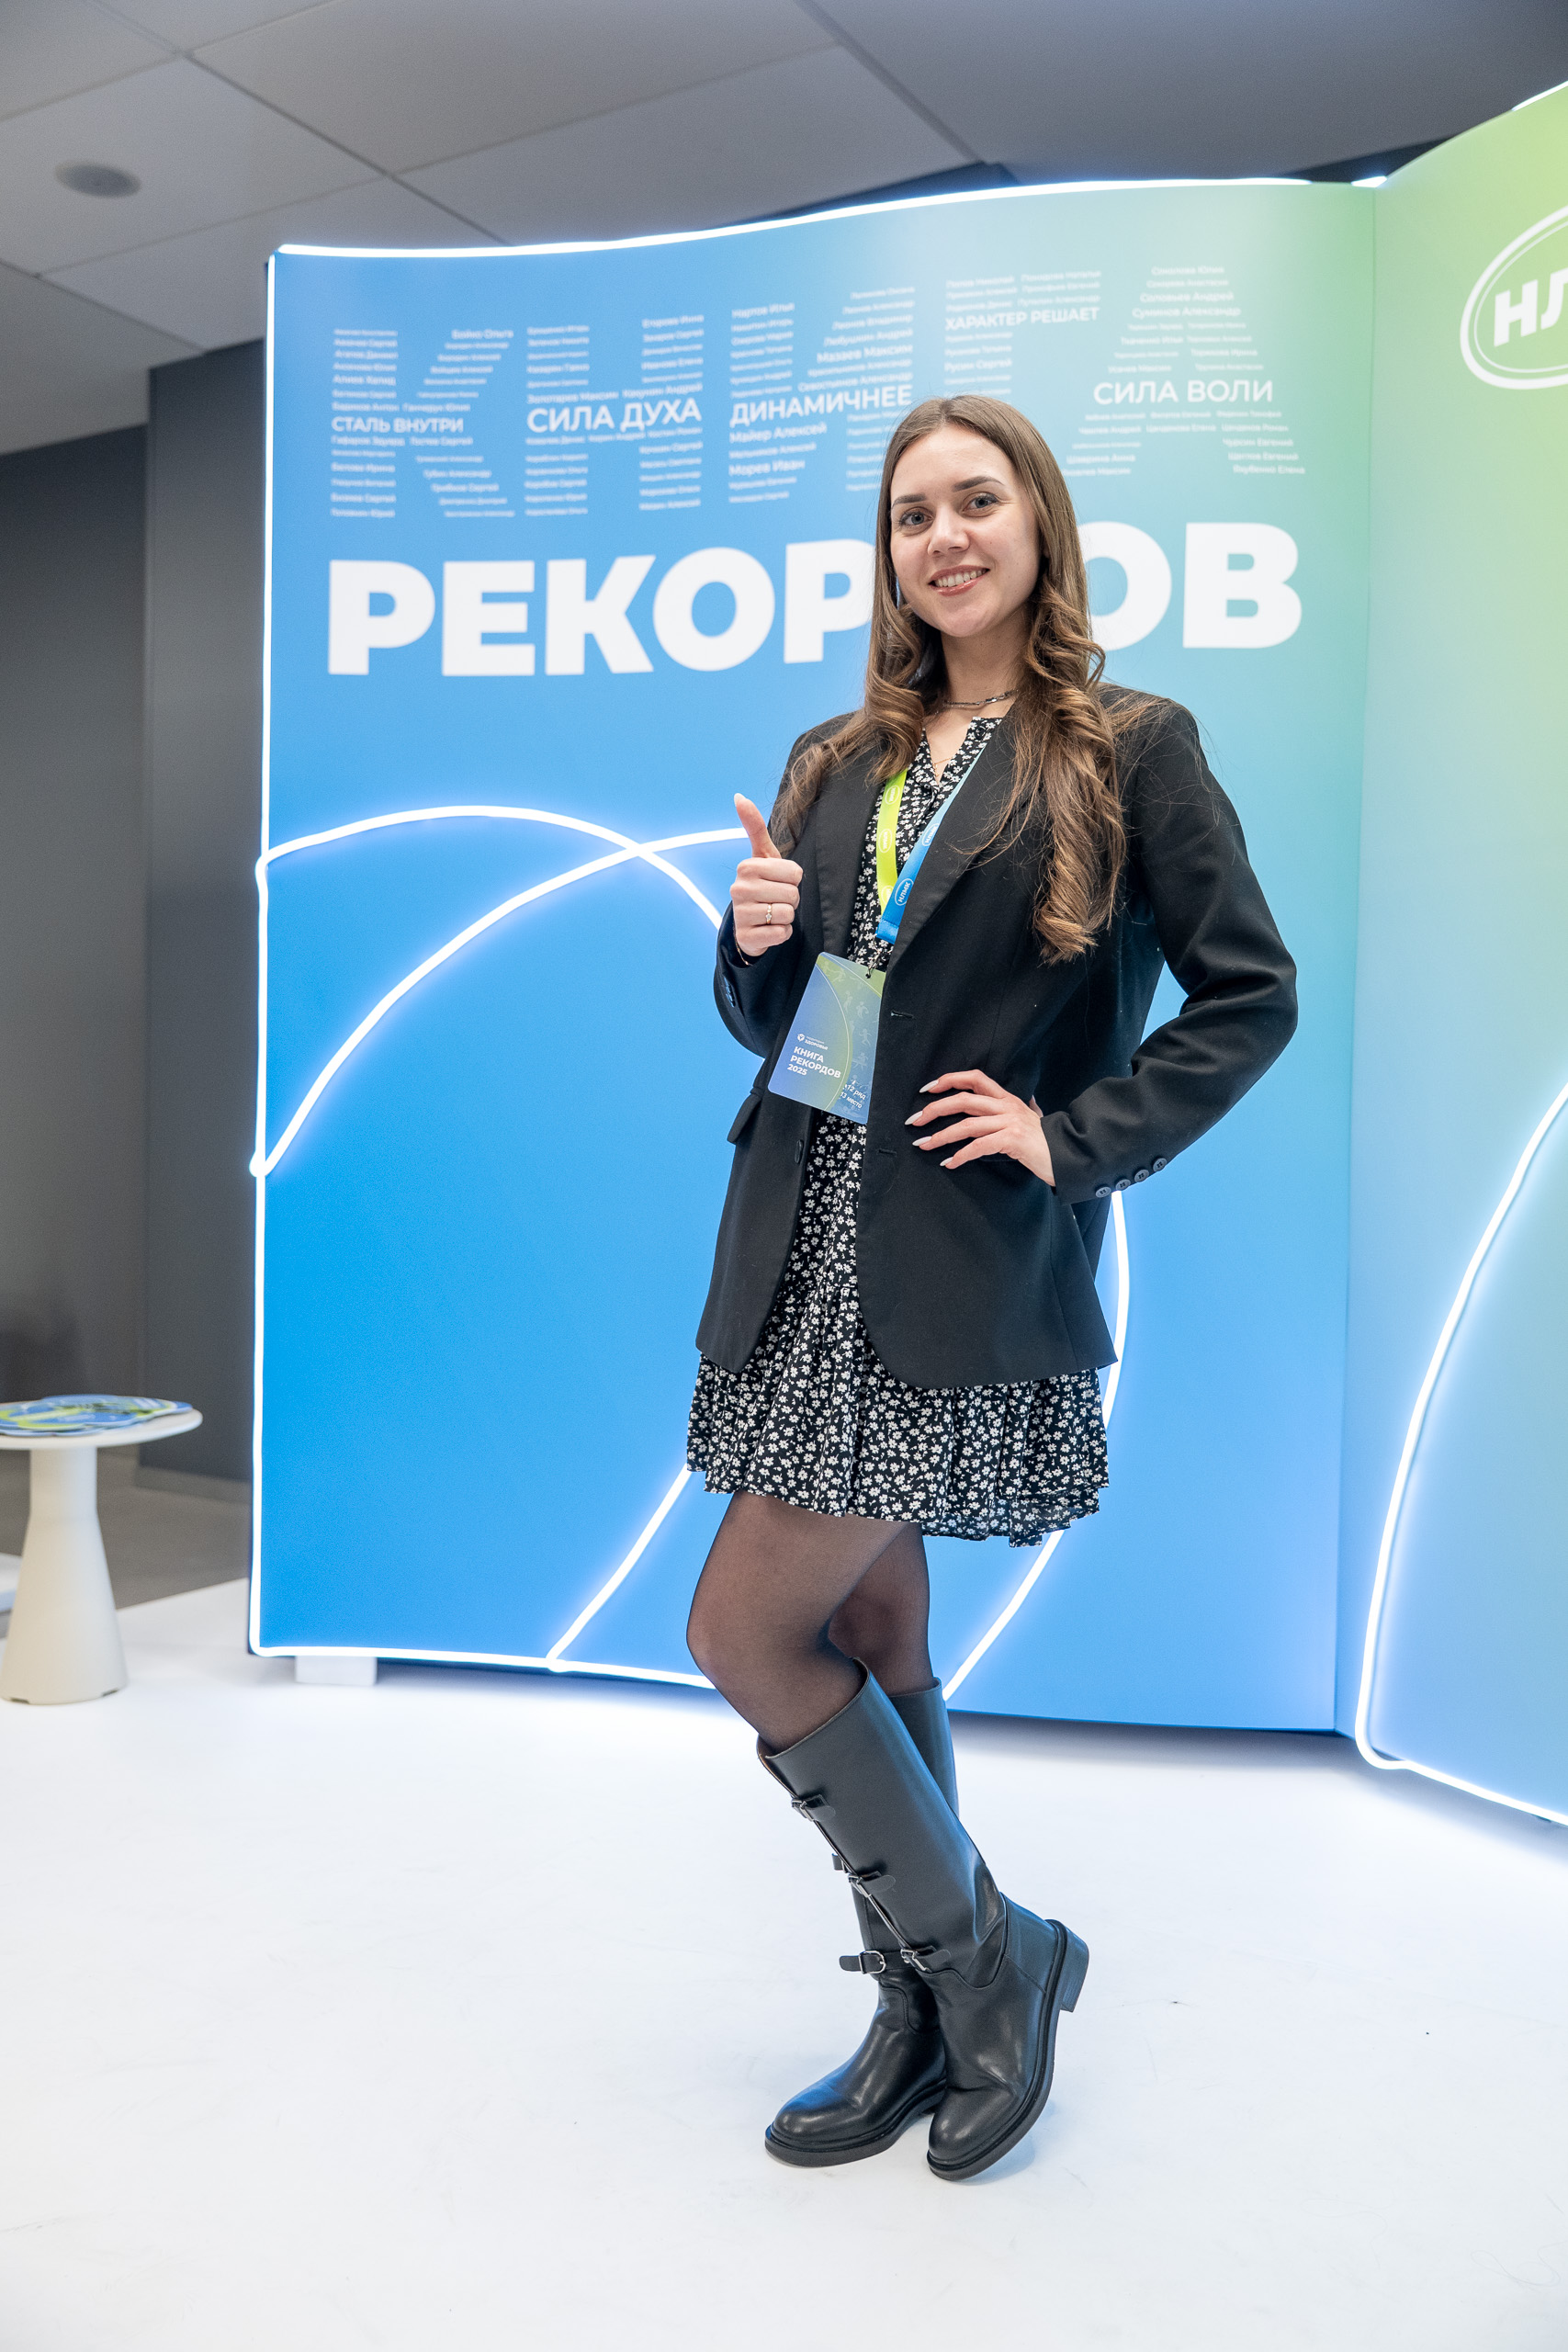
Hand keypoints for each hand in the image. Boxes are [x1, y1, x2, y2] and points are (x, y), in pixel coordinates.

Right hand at [730, 795, 801, 957]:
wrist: (749, 924)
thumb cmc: (762, 885)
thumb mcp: (762, 855)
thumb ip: (754, 827)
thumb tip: (738, 796)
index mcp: (746, 866)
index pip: (795, 873)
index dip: (793, 880)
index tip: (779, 882)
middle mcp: (739, 889)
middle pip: (792, 894)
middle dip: (791, 899)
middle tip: (776, 899)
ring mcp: (741, 914)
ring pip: (787, 914)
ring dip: (786, 917)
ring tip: (772, 914)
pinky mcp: (747, 937)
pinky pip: (781, 934)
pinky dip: (781, 933)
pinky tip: (769, 929)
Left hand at [907, 1070, 1055, 1185]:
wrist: (1069, 1156)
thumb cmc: (1047, 1141)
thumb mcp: (1033, 1118)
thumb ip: (1023, 1109)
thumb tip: (1023, 1101)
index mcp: (1008, 1099)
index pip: (974, 1079)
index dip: (949, 1080)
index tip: (927, 1090)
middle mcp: (1007, 1106)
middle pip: (963, 1100)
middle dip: (934, 1110)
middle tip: (915, 1122)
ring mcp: (1010, 1122)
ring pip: (966, 1125)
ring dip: (941, 1136)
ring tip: (924, 1145)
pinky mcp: (1012, 1140)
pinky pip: (978, 1147)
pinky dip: (960, 1156)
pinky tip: (949, 1163)